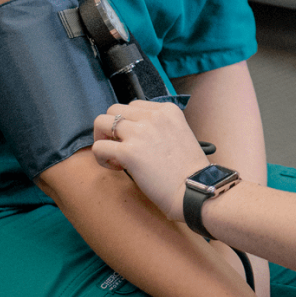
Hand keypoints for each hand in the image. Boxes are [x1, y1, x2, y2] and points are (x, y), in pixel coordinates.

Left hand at [91, 101, 208, 220]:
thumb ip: (159, 127)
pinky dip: (101, 158)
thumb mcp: (180, 134)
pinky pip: (99, 147)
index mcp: (168, 110)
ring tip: (114, 156)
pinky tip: (116, 167)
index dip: (130, 123)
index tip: (137, 141)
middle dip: (111, 128)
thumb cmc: (189, 171)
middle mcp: (153, 117)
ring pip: (101, 122)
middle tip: (119, 147)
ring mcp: (140, 132)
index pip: (134, 106)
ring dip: (103, 139)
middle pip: (114, 110)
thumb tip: (134, 133)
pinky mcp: (129, 152)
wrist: (196, 190)